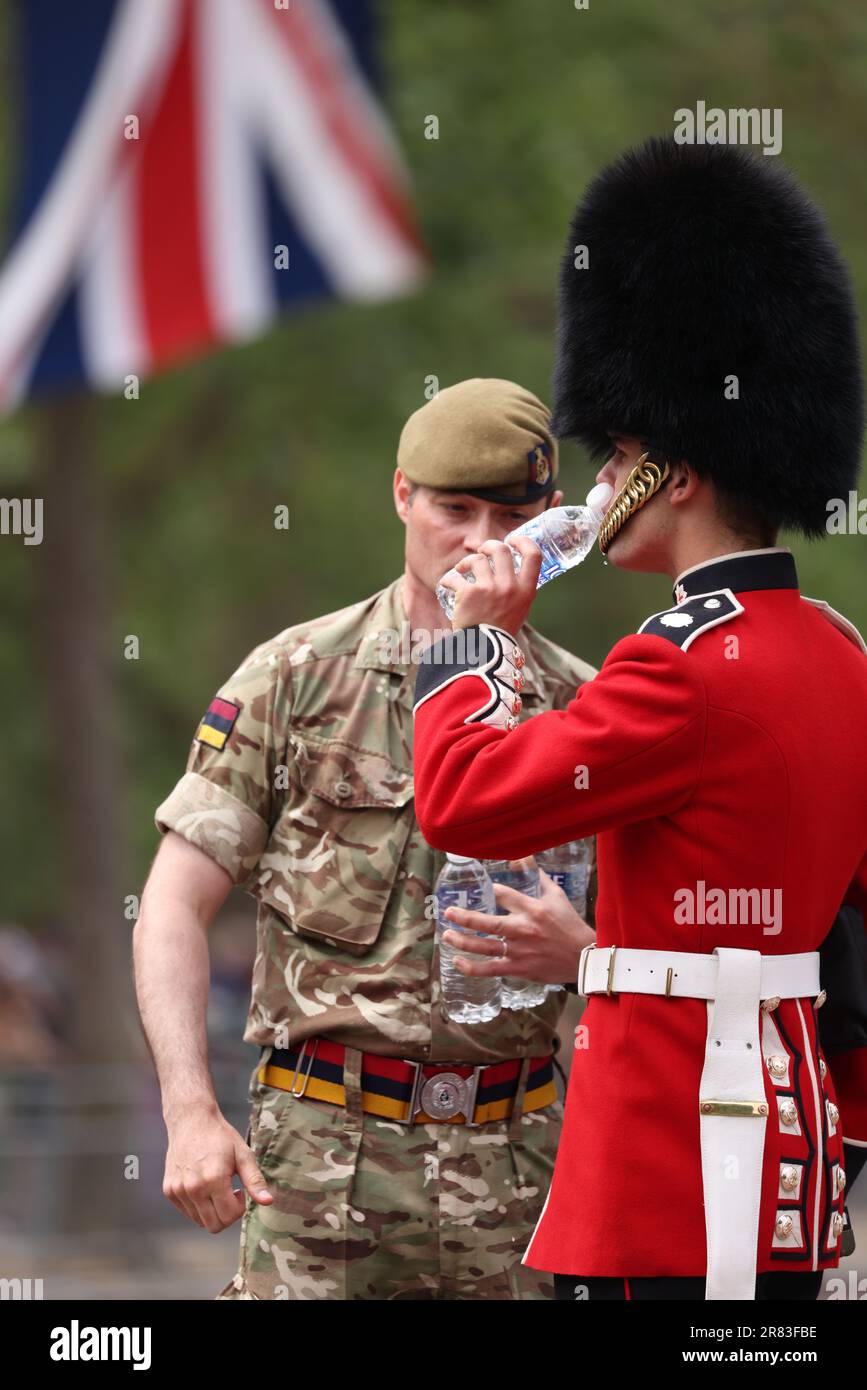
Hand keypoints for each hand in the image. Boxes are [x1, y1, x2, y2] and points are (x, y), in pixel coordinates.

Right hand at [163, 1103, 272, 1232]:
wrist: (191, 1120)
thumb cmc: (220, 1136)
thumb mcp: (243, 1154)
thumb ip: (255, 1180)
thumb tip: (268, 1202)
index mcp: (213, 1179)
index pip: (228, 1217)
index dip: (239, 1208)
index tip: (239, 1191)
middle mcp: (192, 1188)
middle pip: (214, 1226)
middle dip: (227, 1214)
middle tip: (230, 1193)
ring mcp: (178, 1190)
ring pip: (200, 1221)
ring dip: (212, 1210)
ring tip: (216, 1187)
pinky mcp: (169, 1190)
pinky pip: (188, 1212)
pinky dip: (198, 1205)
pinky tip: (203, 1185)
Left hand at [440, 537, 542, 633]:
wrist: (483, 652)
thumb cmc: (500, 631)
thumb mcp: (519, 610)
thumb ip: (517, 590)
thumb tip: (511, 570)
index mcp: (526, 590)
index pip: (534, 555)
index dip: (522, 541)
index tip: (512, 540)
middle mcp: (510, 587)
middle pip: (500, 549)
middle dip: (487, 546)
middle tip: (481, 552)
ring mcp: (489, 589)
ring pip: (475, 559)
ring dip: (466, 563)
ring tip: (462, 572)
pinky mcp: (468, 593)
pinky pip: (454, 576)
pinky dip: (448, 579)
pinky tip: (447, 586)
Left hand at [442, 856, 595, 983]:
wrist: (583, 957)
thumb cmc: (569, 924)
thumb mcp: (557, 895)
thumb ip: (538, 876)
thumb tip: (523, 856)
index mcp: (532, 909)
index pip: (503, 895)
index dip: (494, 890)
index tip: (489, 890)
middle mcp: (523, 929)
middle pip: (487, 923)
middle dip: (464, 917)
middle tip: (448, 913)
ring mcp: (519, 950)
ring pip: (484, 947)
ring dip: (462, 941)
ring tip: (447, 935)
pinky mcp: (518, 968)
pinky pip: (490, 969)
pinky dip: (472, 967)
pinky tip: (456, 961)